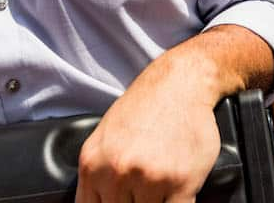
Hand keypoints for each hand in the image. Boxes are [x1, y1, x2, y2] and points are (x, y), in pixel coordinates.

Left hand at [77, 84, 217, 202]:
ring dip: (157, 202)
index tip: (122, 202)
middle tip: (144, 189)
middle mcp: (117, 173)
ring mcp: (149, 179)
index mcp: (92, 165)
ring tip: (161, 185)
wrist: (180, 82)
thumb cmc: (144, 108)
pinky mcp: (181, 182)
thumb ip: (97, 176)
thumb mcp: (104, 139)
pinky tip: (178, 191)